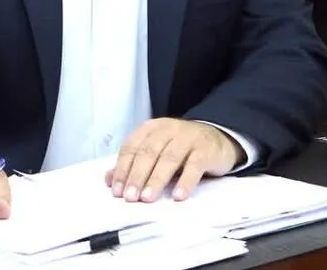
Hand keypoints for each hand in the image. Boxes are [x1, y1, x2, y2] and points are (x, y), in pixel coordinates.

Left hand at [105, 118, 242, 202]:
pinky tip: (178, 195)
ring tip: (147, 198)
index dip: (122, 169)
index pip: (132, 147)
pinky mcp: (206, 150)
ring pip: (169, 158)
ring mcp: (188, 138)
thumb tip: (108, 179)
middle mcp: (168, 129)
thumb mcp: (156, 152)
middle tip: (130, 197)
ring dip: (156, 179)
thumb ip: (133, 164)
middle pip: (148, 152)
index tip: (117, 191)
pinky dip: (185, 181)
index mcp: (152, 129)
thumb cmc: (181, 149)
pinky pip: (195, 165)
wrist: (218, 139)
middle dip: (137, 175)